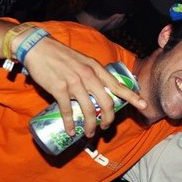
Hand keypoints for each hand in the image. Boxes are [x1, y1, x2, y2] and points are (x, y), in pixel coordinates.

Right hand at [22, 36, 146, 136]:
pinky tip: (71, 131)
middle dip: (109, 119)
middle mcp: (88, 75)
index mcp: (96, 68)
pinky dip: (70, 124)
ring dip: (90, 126)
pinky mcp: (59, 89)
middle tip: (106, 127)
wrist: (38, 48)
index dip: (132, 97)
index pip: (118, 85)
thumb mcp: (83, 61)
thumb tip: (100, 91)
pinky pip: (68, 111)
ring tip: (90, 133)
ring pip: (89, 110)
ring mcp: (74, 82)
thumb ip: (93, 74)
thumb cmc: (61, 55)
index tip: (143, 106)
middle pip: (106, 103)